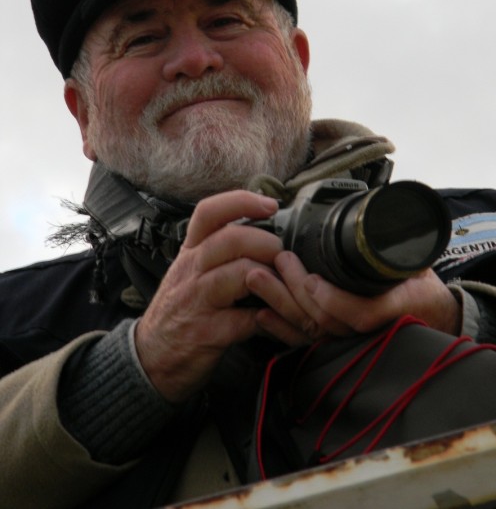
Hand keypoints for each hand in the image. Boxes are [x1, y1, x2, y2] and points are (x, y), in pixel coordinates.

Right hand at [135, 190, 285, 402]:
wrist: (150, 358)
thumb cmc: (179, 309)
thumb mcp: (190, 270)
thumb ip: (218, 249)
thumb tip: (262, 227)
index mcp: (190, 251)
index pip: (209, 212)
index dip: (242, 201)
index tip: (271, 205)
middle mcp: (191, 271)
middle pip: (231, 239)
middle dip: (266, 242)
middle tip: (281, 255)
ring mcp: (197, 301)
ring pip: (241, 273)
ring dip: (271, 277)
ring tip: (280, 285)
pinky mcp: (207, 332)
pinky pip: (247, 318)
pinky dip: (268, 318)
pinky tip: (274, 318)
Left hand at [258, 252, 461, 338]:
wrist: (434, 316)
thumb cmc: (422, 284)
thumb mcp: (419, 262)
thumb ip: (400, 247)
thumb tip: (384, 216)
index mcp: (397, 306)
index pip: (363, 313)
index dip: (334, 300)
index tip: (312, 279)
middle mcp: (372, 330)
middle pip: (327, 322)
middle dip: (295, 293)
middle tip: (278, 261)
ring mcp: (352, 339)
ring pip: (312, 331)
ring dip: (281, 305)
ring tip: (257, 279)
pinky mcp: (336, 342)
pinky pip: (306, 342)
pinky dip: (282, 330)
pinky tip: (262, 314)